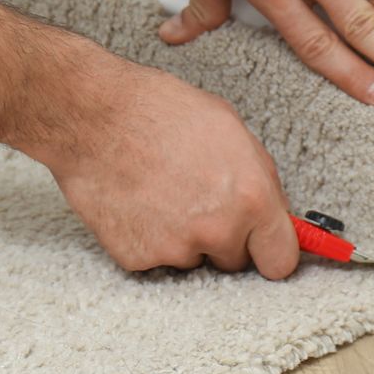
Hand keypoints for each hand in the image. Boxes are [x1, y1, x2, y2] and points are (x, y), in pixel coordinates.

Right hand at [45, 61, 299, 279]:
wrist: (92, 117)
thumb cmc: (158, 111)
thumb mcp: (229, 128)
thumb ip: (259, 178)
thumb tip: (273, 210)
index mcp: (250, 198)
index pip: (281, 260)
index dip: (271, 251)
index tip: (261, 245)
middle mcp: (217, 231)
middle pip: (236, 262)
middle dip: (223, 237)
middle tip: (197, 198)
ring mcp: (175, 249)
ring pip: (193, 259)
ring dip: (183, 236)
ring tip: (160, 192)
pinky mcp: (137, 258)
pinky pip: (155, 258)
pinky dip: (149, 237)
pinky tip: (138, 202)